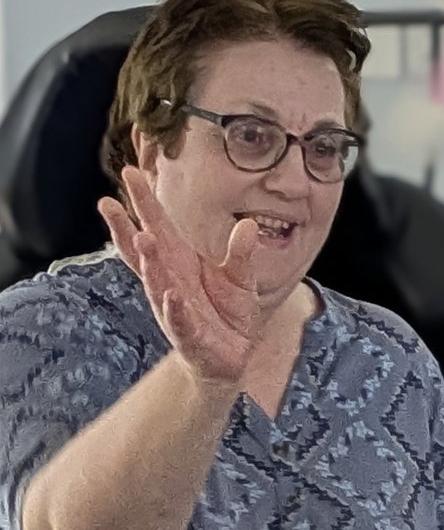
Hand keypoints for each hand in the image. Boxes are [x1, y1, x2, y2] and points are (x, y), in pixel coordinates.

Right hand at [98, 167, 260, 385]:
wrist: (231, 357)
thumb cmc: (227, 313)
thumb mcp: (240, 278)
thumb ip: (241, 252)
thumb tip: (249, 224)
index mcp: (180, 262)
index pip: (158, 226)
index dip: (144, 202)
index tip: (131, 172)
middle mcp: (170, 281)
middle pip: (145, 251)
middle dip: (127, 228)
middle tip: (109, 202)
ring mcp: (175, 308)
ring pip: (156, 283)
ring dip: (149, 263)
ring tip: (143, 239)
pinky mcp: (189, 335)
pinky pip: (179, 321)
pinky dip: (174, 308)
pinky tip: (171, 294)